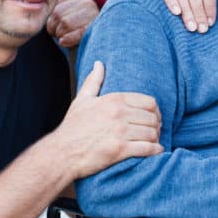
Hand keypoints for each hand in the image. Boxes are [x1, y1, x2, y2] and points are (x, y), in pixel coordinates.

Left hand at [46, 0, 98, 46]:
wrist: (86, 47)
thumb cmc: (70, 29)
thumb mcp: (63, 11)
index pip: (54, 5)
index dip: (50, 19)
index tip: (57, 25)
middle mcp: (88, 1)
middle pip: (58, 14)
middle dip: (54, 27)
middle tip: (60, 33)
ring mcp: (94, 15)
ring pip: (65, 23)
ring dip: (61, 34)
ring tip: (65, 36)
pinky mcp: (95, 28)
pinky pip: (78, 33)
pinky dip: (68, 39)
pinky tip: (64, 41)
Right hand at [51, 61, 163, 178]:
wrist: (61, 153)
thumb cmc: (72, 128)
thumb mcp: (82, 101)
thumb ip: (93, 81)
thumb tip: (99, 63)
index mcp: (114, 100)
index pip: (149, 102)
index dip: (155, 111)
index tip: (154, 118)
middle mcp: (119, 113)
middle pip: (153, 117)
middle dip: (157, 125)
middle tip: (156, 131)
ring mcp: (119, 131)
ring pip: (151, 132)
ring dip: (156, 138)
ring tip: (154, 142)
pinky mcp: (119, 150)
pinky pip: (147, 148)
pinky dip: (155, 150)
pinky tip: (156, 150)